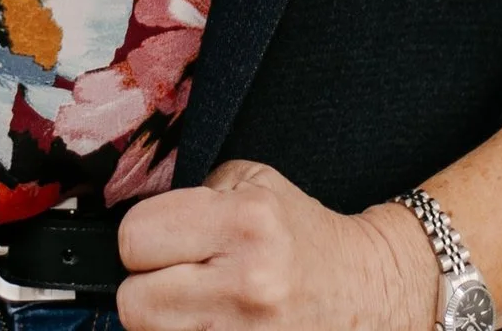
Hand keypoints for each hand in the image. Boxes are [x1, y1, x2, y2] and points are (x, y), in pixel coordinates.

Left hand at [115, 159, 439, 330]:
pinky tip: (219, 323)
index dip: (143, 239)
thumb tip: (138, 222)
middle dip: (148, 288)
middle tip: (180, 278)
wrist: (368, 290)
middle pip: (133, 303)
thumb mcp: (256, 184)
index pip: (135, 239)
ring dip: (168, 322)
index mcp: (246, 224)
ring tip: (202, 303)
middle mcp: (247, 286)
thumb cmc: (305, 237)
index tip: (163, 242)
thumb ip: (193, 195)